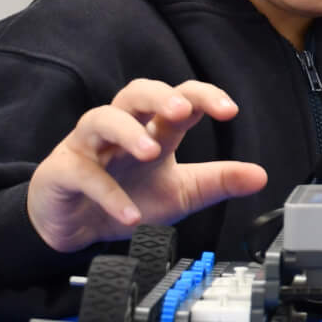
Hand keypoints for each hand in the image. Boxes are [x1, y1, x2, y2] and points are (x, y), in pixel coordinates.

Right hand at [26, 79, 267, 253]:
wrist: (79, 230)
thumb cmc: (129, 197)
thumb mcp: (181, 192)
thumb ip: (218, 181)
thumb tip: (260, 175)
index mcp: (152, 129)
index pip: (179, 98)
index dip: (203, 97)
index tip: (229, 110)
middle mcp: (120, 128)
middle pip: (135, 92)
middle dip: (159, 96)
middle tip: (181, 110)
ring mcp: (87, 146)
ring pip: (101, 118)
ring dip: (127, 132)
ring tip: (152, 152)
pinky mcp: (61, 172)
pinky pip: (82, 174)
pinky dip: (107, 193)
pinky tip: (131, 214)